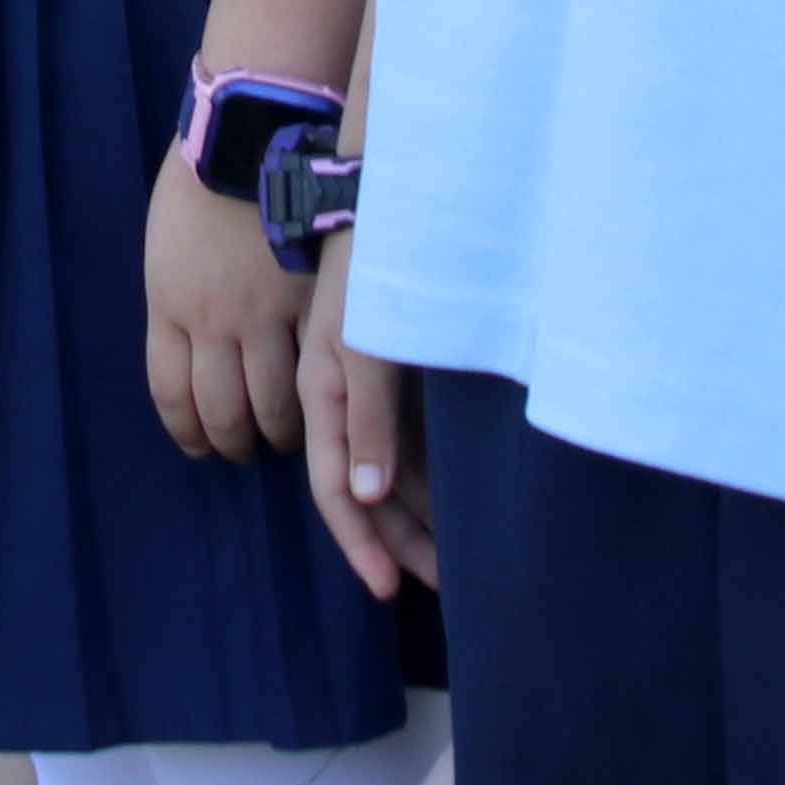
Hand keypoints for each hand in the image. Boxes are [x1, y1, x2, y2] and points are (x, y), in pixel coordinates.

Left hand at [143, 163, 309, 461]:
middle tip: (247, 448)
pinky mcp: (315, 301)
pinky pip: (317, 369)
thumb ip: (180, 299)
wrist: (252, 128)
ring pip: (273, 406)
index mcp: (169, 304)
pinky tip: (328, 404)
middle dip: (233, 441)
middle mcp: (213, 322)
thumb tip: (196, 344)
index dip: (188, 431)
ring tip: (290, 435)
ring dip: (280, 432)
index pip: (171, 395)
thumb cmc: (204, 175)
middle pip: (221, 412)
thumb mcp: (168, 246)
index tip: (201, 445)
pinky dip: (322, 398)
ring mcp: (267, 315)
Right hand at [299, 226, 435, 596]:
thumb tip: (367, 496)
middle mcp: (346, 399)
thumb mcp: (367, 343)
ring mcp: (372, 385)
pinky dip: (428, 478)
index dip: (361, 543)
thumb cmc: (373, 265)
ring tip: (458, 560)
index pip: (338, 490)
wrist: (391, 194)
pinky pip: (408, 441)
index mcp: (327, 396)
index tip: (389, 590)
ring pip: (390, 471)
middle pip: (367, 492)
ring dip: (417, 517)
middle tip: (449, 586)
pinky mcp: (398, 367)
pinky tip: (457, 499)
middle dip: (400, 543)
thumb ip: (368, 418)